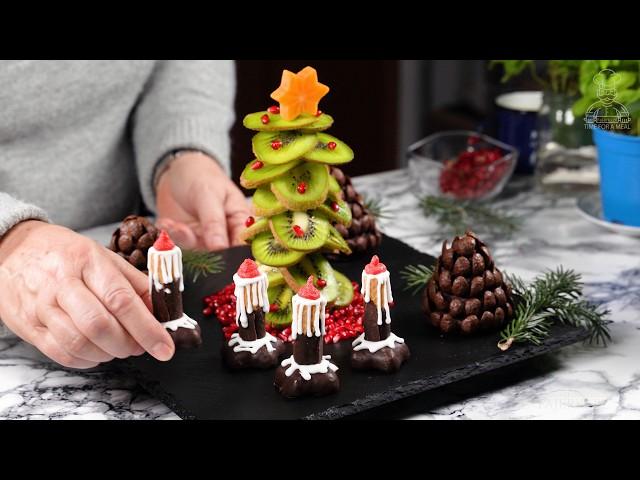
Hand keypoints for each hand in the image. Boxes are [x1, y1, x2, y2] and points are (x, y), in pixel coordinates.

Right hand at [0, 221, 174, 368]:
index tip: (164, 347)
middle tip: (140, 346)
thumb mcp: (104, 257)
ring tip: (119, 347)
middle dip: (129, 344)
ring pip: (80, 344)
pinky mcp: (29, 326)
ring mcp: (43, 307)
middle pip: (100, 326)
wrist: (13, 249)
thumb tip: (162, 312)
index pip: (122, 300)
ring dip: (109, 354)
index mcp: (88, 262)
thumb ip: (135, 284)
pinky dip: (87, 360)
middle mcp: (63, 284)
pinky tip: (98, 352)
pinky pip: (62, 354)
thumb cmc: (66, 254)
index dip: (148, 328)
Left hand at [155, 152, 249, 250]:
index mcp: (240, 222)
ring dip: (182, 240)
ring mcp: (204, 241)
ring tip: (172, 224)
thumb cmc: (202, 177)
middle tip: (185, 233)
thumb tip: (220, 248)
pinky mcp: (185, 242)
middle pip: (219, 255)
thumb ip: (214, 222)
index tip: (217, 253)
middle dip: (201, 249)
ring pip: (195, 253)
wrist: (178, 171)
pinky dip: (169, 236)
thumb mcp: (209, 194)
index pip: (242, 245)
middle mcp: (224, 236)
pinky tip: (164, 223)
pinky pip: (177, 246)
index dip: (233, 255)